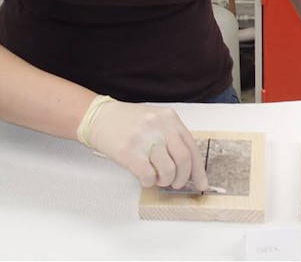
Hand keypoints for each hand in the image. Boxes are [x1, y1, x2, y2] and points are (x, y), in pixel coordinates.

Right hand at [77, 96, 208, 189]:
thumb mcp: (155, 120)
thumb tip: (188, 166)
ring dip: (165, 180)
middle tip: (176, 183)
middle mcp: (159, 126)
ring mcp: (145, 138)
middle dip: (182, 178)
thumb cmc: (128, 122)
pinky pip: (148, 175)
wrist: (99, 117)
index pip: (192, 147)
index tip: (201, 183)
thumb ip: (171, 137)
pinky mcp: (130, 151)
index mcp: (169, 118)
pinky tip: (144, 177)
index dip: (198, 170)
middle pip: (183, 159)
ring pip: (168, 170)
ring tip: (157, 178)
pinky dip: (149, 182)